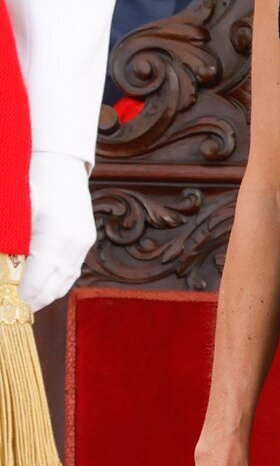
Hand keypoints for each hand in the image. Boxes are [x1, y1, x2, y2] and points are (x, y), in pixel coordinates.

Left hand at [18, 152, 94, 311]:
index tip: (2, 302)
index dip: (14, 297)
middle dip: (26, 302)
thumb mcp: (12, 210)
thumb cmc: (31, 178)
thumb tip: (2, 264)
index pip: (33, 285)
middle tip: (6, 306)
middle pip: (49, 291)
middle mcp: (73, 244)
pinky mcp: (86, 240)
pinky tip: (38, 285)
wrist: (60, 160)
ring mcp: (82, 243)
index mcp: (55, 237)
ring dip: (41, 296)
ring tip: (19, 300)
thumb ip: (8, 242)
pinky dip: (54, 284)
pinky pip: (71, 273)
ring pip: (62, 285)